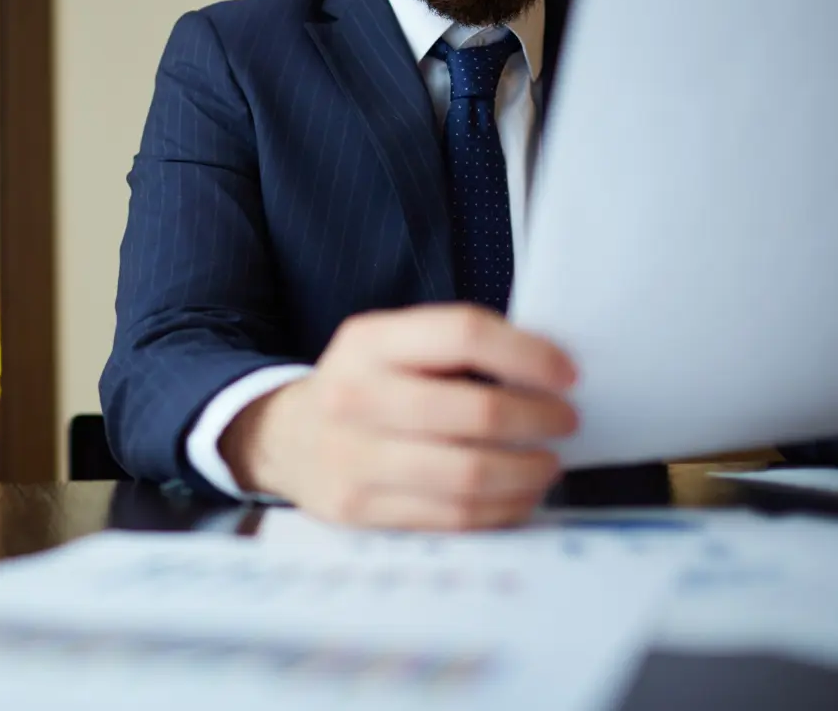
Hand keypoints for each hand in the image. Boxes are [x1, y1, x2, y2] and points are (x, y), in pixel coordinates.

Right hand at [220, 305, 578, 529]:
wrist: (284, 439)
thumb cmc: (363, 388)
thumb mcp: (388, 346)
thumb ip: (451, 349)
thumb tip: (549, 372)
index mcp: (368, 341)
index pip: (462, 334)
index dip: (527, 354)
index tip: (567, 374)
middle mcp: (354, 395)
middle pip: (475, 412)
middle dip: (539, 419)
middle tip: (564, 422)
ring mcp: (353, 457)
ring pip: (470, 474)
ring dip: (529, 472)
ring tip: (547, 462)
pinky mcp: (360, 509)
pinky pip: (454, 518)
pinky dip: (502, 508)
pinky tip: (516, 494)